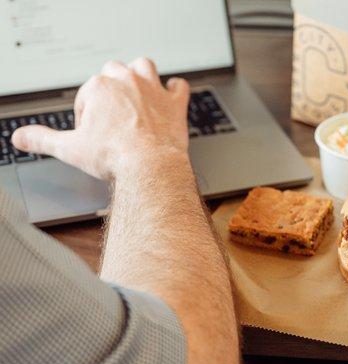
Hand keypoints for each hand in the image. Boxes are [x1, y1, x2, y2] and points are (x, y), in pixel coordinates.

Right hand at [11, 58, 189, 179]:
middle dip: (110, 89)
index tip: (92, 132)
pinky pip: (179, 86)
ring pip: (144, 67)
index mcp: (100, 87)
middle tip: (111, 114)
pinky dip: (175, 89)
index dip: (88, 114)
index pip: (88, 94)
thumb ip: (43, 140)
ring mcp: (153, 90)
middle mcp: (127, 81)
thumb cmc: (114, 156)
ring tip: (136, 94)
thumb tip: (22, 138)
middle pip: (113, 73)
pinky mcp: (175, 103)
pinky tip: (171, 95)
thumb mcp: (70, 149)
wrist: (149, 166)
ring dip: (140, 76)